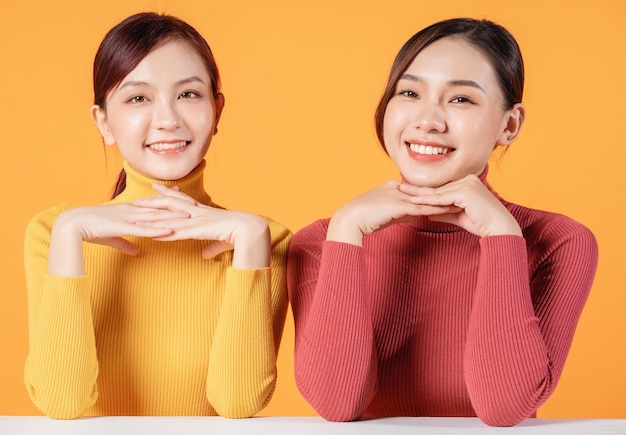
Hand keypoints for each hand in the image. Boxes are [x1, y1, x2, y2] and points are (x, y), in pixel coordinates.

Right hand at [48, 202, 188, 275]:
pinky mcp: (123, 227)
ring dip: (172, 217)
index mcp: (129, 211)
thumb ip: (126, 244)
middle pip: (159, 207)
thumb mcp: (112, 238)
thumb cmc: (90, 231)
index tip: (182, 196)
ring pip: (155, 216)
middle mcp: (131, 211)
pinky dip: (158, 230)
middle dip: (177, 205)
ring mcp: (128, 218)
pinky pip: (144, 229)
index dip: (168, 200)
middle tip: (195, 203)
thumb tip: (137, 251)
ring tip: (190, 216)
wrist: (72, 226)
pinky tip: (170, 230)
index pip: (153, 204)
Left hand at [133, 184, 270, 268]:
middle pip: (169, 204)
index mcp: (202, 212)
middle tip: (137, 201)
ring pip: (168, 218)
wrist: (248, 229)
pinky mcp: (196, 231)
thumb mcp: (222, 240)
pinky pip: (175, 232)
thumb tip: (205, 254)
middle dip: (152, 202)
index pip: (181, 199)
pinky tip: (150, 235)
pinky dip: (162, 233)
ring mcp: (195, 221)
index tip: (155, 187)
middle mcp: (196, 213)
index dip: (168, 193)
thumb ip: (211, 246)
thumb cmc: (239, 233)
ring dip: (151, 219)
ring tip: (135, 220)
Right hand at [327, 179, 455, 245]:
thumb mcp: (386, 214)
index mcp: (392, 187)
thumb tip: (416, 214)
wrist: (349, 220)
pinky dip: (435, 208)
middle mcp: (396, 187)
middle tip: (461, 196)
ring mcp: (397, 195)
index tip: (449, 196)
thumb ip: (401, 212)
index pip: (417, 190)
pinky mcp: (397, 205)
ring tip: (459, 203)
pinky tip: (447, 210)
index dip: (434, 194)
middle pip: (424, 191)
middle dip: (443, 194)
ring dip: (442, 200)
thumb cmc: (363, 219)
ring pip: (424, 198)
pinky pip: (420, 207)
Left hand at [399, 174, 521, 237]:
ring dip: (419, 194)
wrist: (499, 228)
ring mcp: (467, 184)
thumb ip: (444, 212)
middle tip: (400, 188)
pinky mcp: (466, 191)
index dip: (425, 191)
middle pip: (438, 188)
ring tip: (402, 193)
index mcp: (467, 182)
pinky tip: (415, 201)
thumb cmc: (482, 223)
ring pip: (438, 192)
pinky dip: (427, 201)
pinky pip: (442, 198)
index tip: (409, 192)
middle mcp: (467, 179)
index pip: (441, 188)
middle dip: (418, 190)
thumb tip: (428, 213)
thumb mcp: (458, 216)